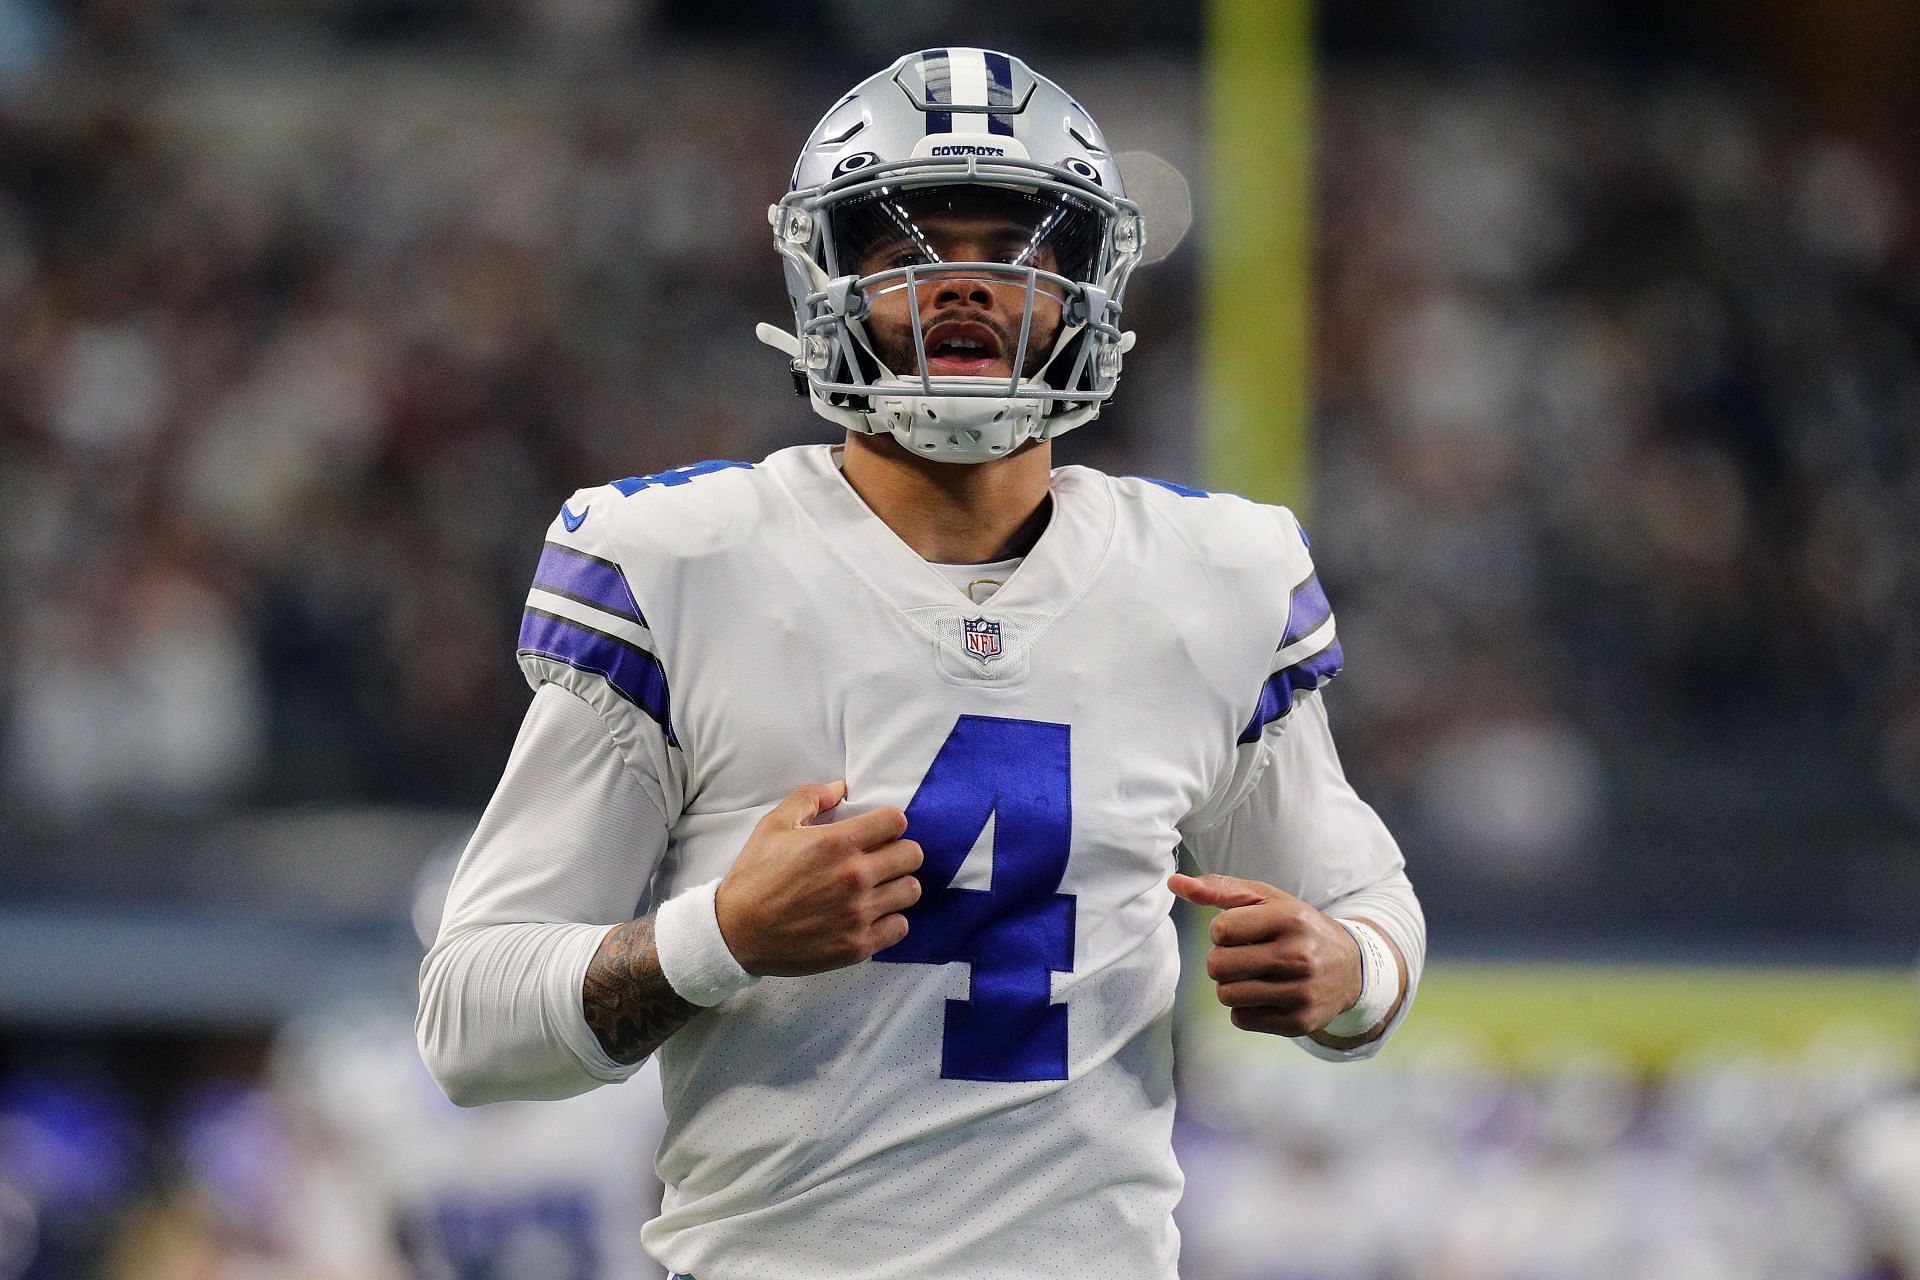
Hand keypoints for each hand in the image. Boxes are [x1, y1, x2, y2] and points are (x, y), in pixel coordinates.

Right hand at [715, 782, 922, 976]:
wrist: (736, 932)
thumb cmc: (754, 877)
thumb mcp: (773, 825)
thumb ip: (809, 798)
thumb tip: (840, 788)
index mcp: (836, 843)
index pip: (896, 821)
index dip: (889, 823)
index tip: (878, 832)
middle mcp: (853, 877)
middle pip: (912, 855)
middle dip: (899, 852)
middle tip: (882, 859)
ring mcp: (858, 913)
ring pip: (911, 891)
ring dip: (898, 885)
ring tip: (880, 887)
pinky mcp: (857, 945)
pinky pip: (900, 926)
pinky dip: (891, 920)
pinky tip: (873, 915)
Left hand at [1167, 872, 1361, 1036]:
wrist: (1350, 968)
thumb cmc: (1297, 927)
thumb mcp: (1266, 899)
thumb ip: (1219, 889)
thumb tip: (1173, 882)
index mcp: (1290, 918)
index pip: (1220, 930)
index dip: (1221, 931)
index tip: (1240, 931)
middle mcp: (1298, 956)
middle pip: (1217, 966)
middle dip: (1222, 960)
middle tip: (1245, 956)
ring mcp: (1301, 992)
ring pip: (1226, 995)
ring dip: (1231, 985)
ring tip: (1255, 975)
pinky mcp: (1299, 1022)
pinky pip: (1241, 1020)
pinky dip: (1244, 1008)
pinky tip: (1266, 995)